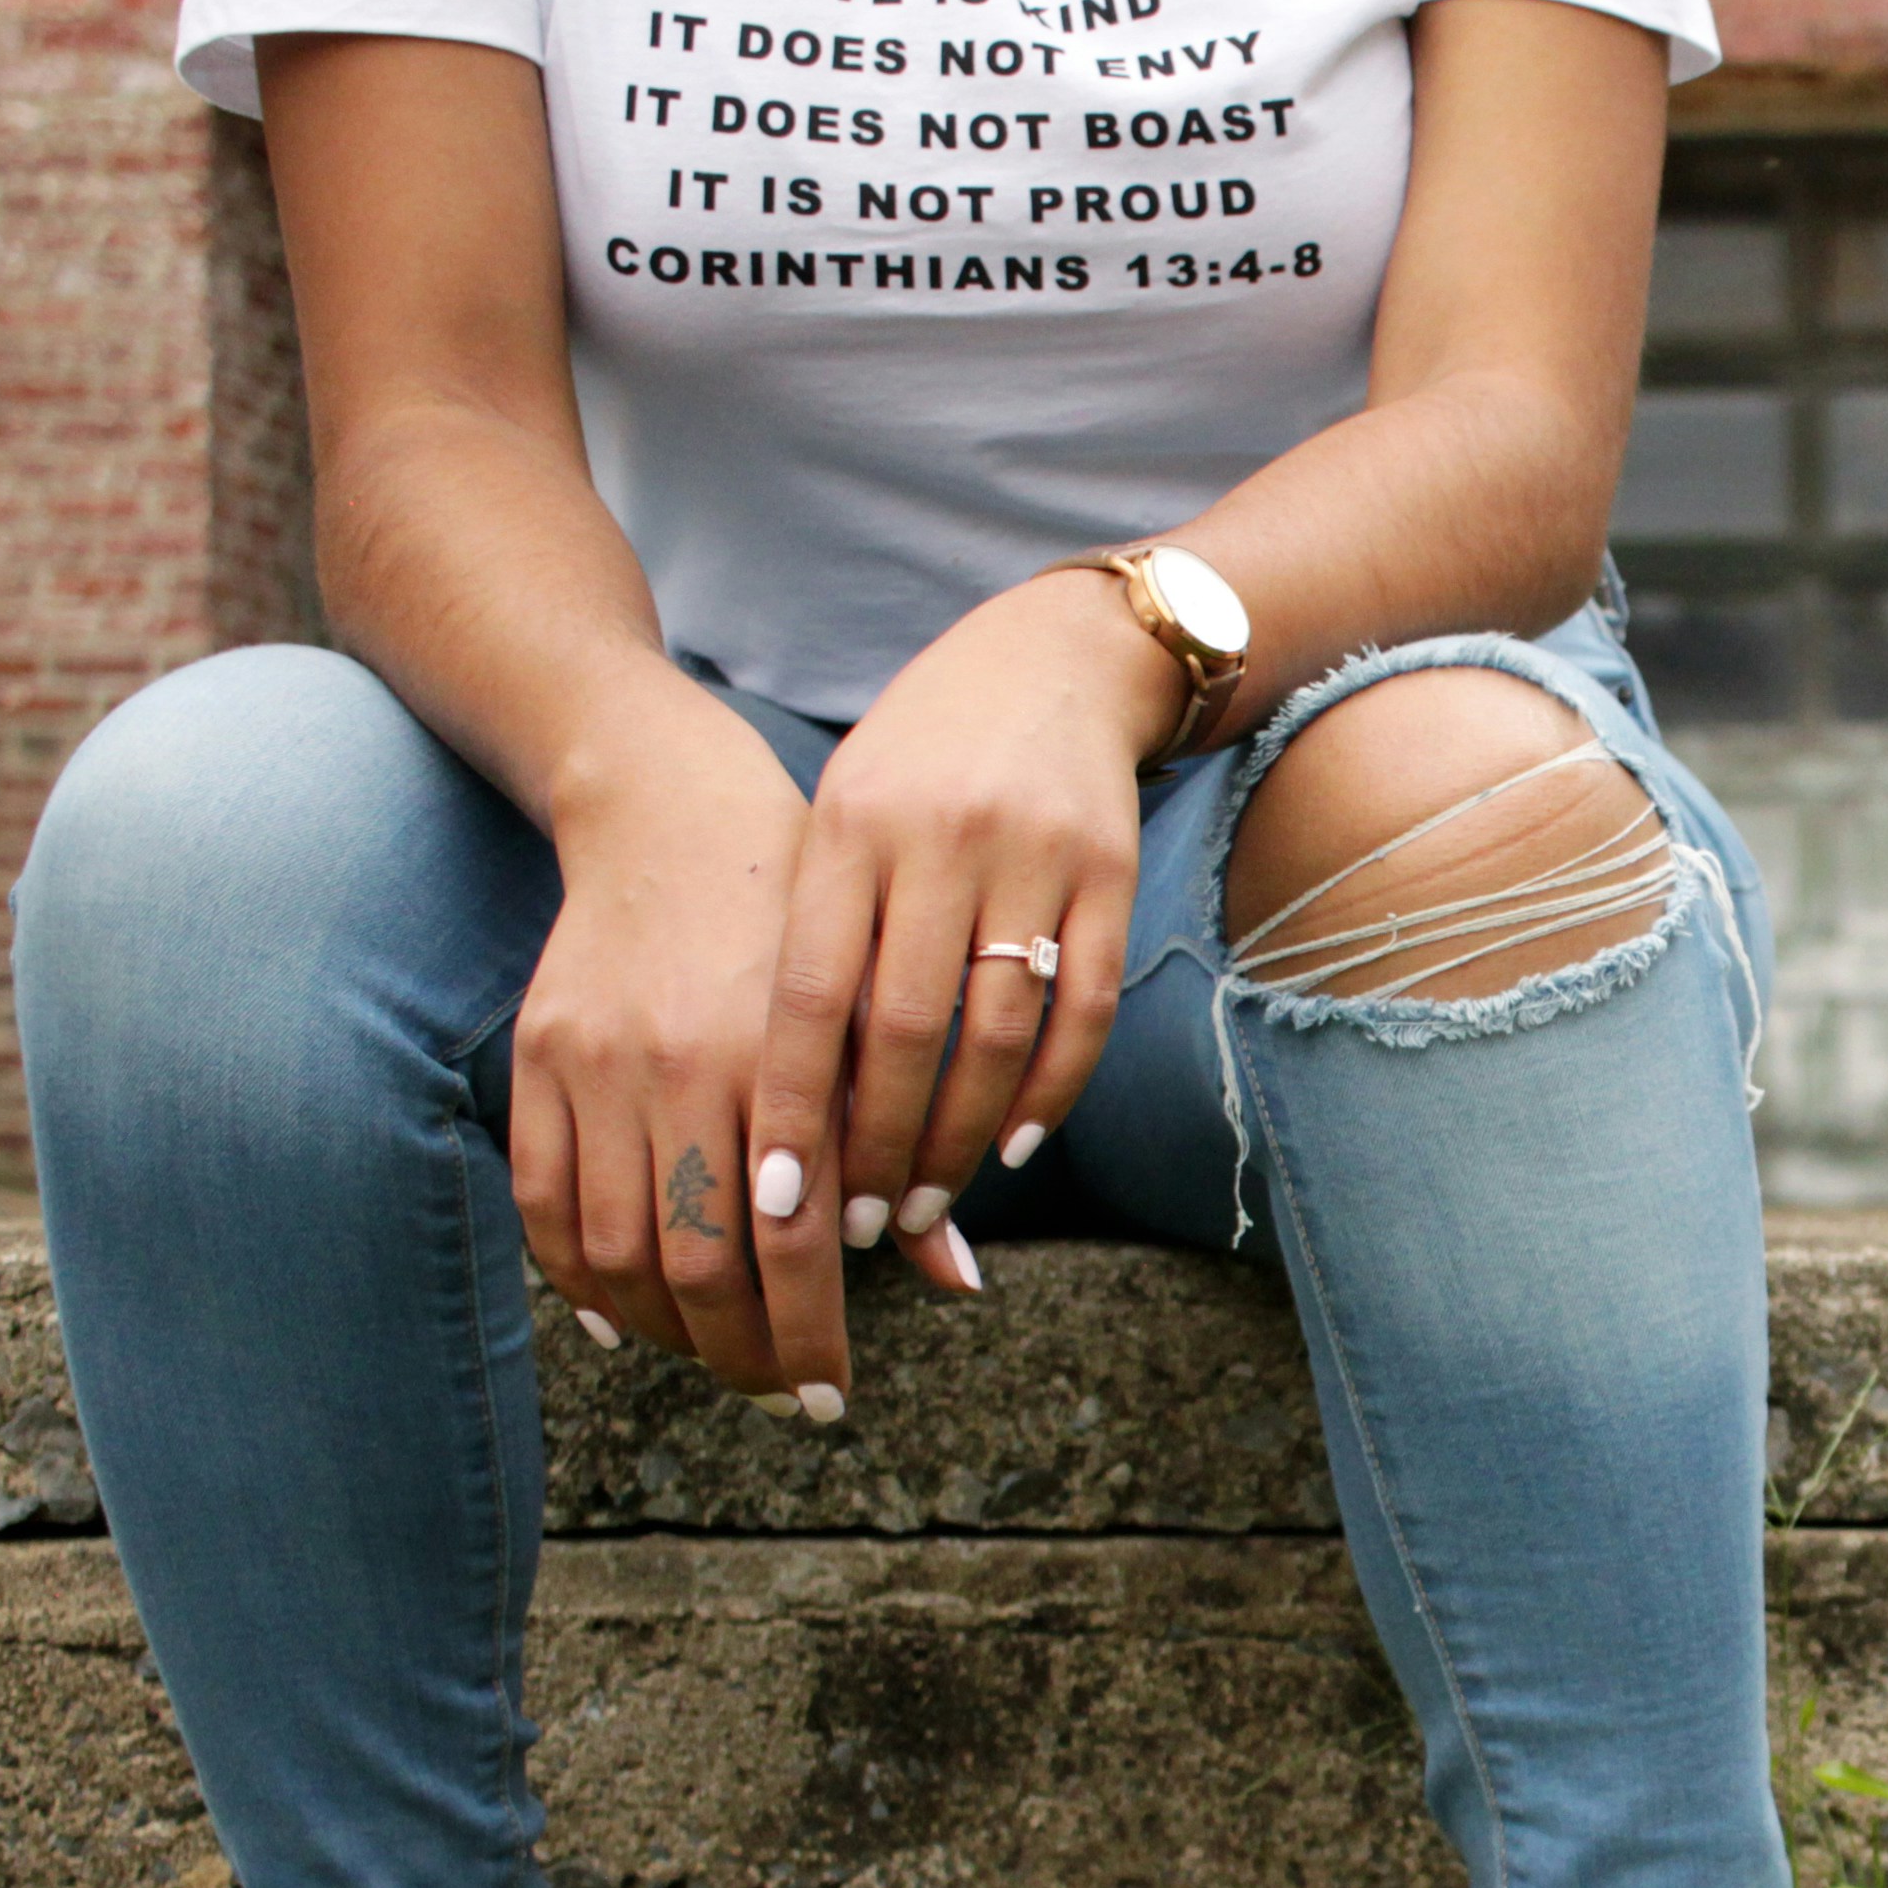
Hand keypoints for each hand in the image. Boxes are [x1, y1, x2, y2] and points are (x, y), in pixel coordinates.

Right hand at [507, 711, 839, 1404]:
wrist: (670, 812)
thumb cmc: (801, 927)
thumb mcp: (865, 1023)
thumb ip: (900, 1152)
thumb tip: (960, 1285)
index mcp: (779, 1057)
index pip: (790, 1241)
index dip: (808, 1335)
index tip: (832, 1396)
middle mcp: (681, 1064)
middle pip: (699, 1261)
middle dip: (743, 1354)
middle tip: (782, 1396)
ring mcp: (597, 1063)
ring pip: (615, 1248)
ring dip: (665, 1331)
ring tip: (715, 1359)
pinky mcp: (538, 1057)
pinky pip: (541, 1202)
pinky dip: (578, 1278)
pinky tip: (623, 1317)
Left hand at [750, 571, 1156, 1318]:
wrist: (1055, 658)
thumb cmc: (920, 759)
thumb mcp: (845, 814)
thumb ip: (820, 934)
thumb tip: (796, 1100)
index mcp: (853, 826)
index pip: (812, 994)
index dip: (794, 1104)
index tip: (775, 1202)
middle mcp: (942, 841)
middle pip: (908, 1030)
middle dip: (880, 1145)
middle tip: (858, 1229)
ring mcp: (1036, 858)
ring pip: (999, 1033)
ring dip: (963, 1137)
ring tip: (929, 1205)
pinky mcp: (1113, 877)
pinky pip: (1084, 1011)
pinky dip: (1051, 1091)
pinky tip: (1016, 1144)